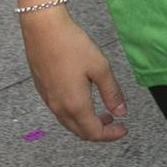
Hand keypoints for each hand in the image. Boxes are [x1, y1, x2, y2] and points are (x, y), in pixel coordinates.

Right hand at [19, 10, 127, 141]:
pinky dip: (75, 114)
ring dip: (87, 122)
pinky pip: (60, 112)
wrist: (43, 30)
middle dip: (99, 131)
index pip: (94, 133)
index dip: (111, 135)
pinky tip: (84, 100)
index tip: (123, 129)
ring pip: (69, 123)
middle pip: (80, 132)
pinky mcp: (42, 90)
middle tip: (115, 123)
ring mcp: (48, 100)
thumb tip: (121, 112)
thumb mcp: (100, 68)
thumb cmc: (73, 45)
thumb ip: (111, 93)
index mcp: (75, 105)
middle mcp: (59, 107)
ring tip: (103, 112)